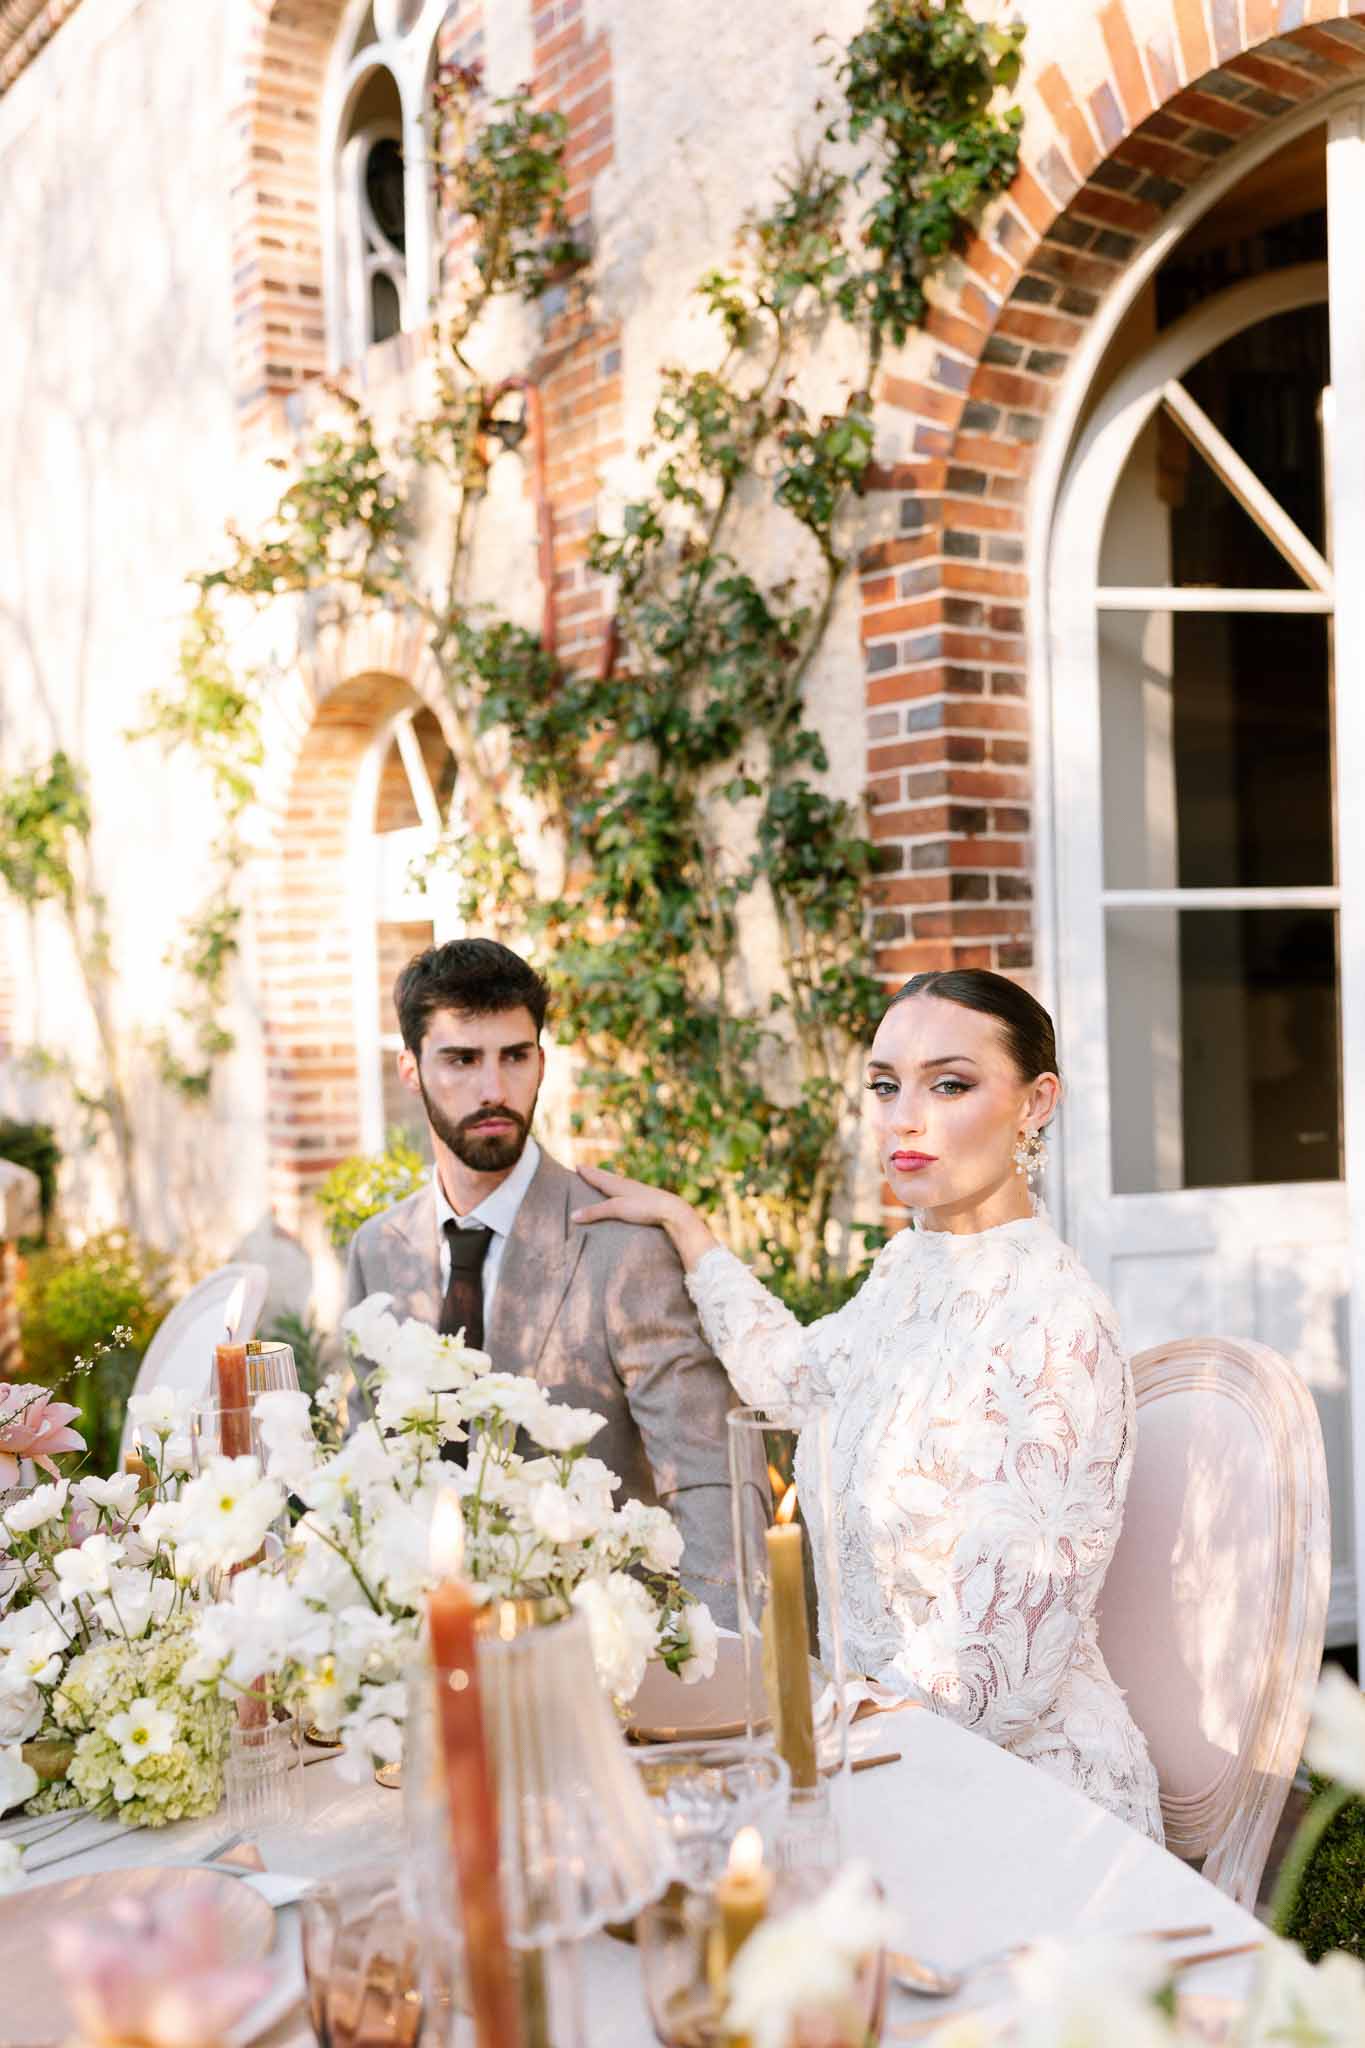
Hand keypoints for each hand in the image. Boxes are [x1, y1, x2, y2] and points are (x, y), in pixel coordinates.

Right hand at [571, 1164, 718, 1270]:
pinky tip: (624, 1192)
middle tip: (584, 1168)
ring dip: (607, 1179)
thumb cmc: (643, 1207)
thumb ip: (594, 1212)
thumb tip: (572, 1216)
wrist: (671, 1209)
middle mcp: (626, 1184)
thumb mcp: (616, 1209)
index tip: (577, 1165)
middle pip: (606, 1177)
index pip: (597, 1177)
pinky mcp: (645, 1198)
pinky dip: (619, 1188)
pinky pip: (627, 1190)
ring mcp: (637, 1191)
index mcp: (617, 1184)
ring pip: (617, 1182)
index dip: (587, 1172)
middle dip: (595, 1173)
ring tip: (602, 1178)